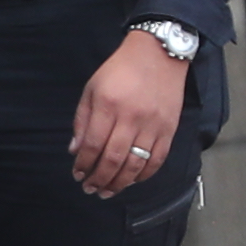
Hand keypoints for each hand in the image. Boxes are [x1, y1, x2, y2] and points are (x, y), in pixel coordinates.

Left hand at [71, 27, 190, 200]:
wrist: (158, 54)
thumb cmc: (120, 70)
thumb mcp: (92, 88)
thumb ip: (82, 120)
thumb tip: (75, 151)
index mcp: (108, 105)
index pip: (92, 145)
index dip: (83, 164)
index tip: (77, 174)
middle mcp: (131, 118)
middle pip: (113, 159)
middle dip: (98, 179)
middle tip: (90, 189)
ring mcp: (153, 125)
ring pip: (135, 164)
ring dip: (119, 183)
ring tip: (107, 191)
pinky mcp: (169, 130)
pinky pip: (157, 160)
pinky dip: (144, 175)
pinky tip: (132, 181)